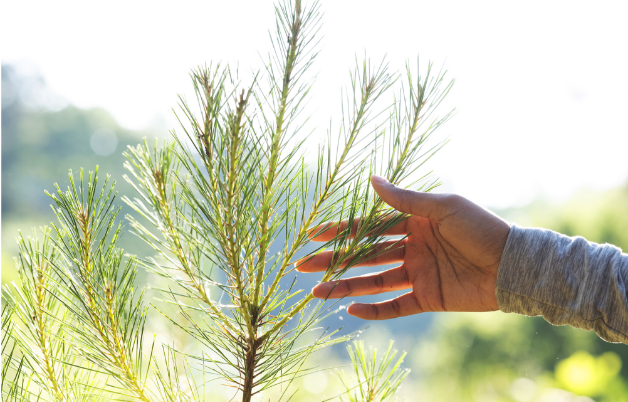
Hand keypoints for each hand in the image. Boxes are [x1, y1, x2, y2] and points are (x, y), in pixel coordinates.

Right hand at [296, 175, 510, 319]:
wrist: (512, 264)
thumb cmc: (480, 228)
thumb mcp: (442, 207)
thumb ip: (405, 200)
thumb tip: (372, 180)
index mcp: (413, 223)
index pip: (368, 227)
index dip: (341, 231)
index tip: (313, 235)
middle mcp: (410, 248)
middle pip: (363, 256)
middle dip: (333, 261)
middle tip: (302, 267)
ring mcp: (417, 273)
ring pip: (373, 282)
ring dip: (345, 287)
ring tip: (316, 293)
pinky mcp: (427, 297)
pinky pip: (394, 306)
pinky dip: (374, 310)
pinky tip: (350, 310)